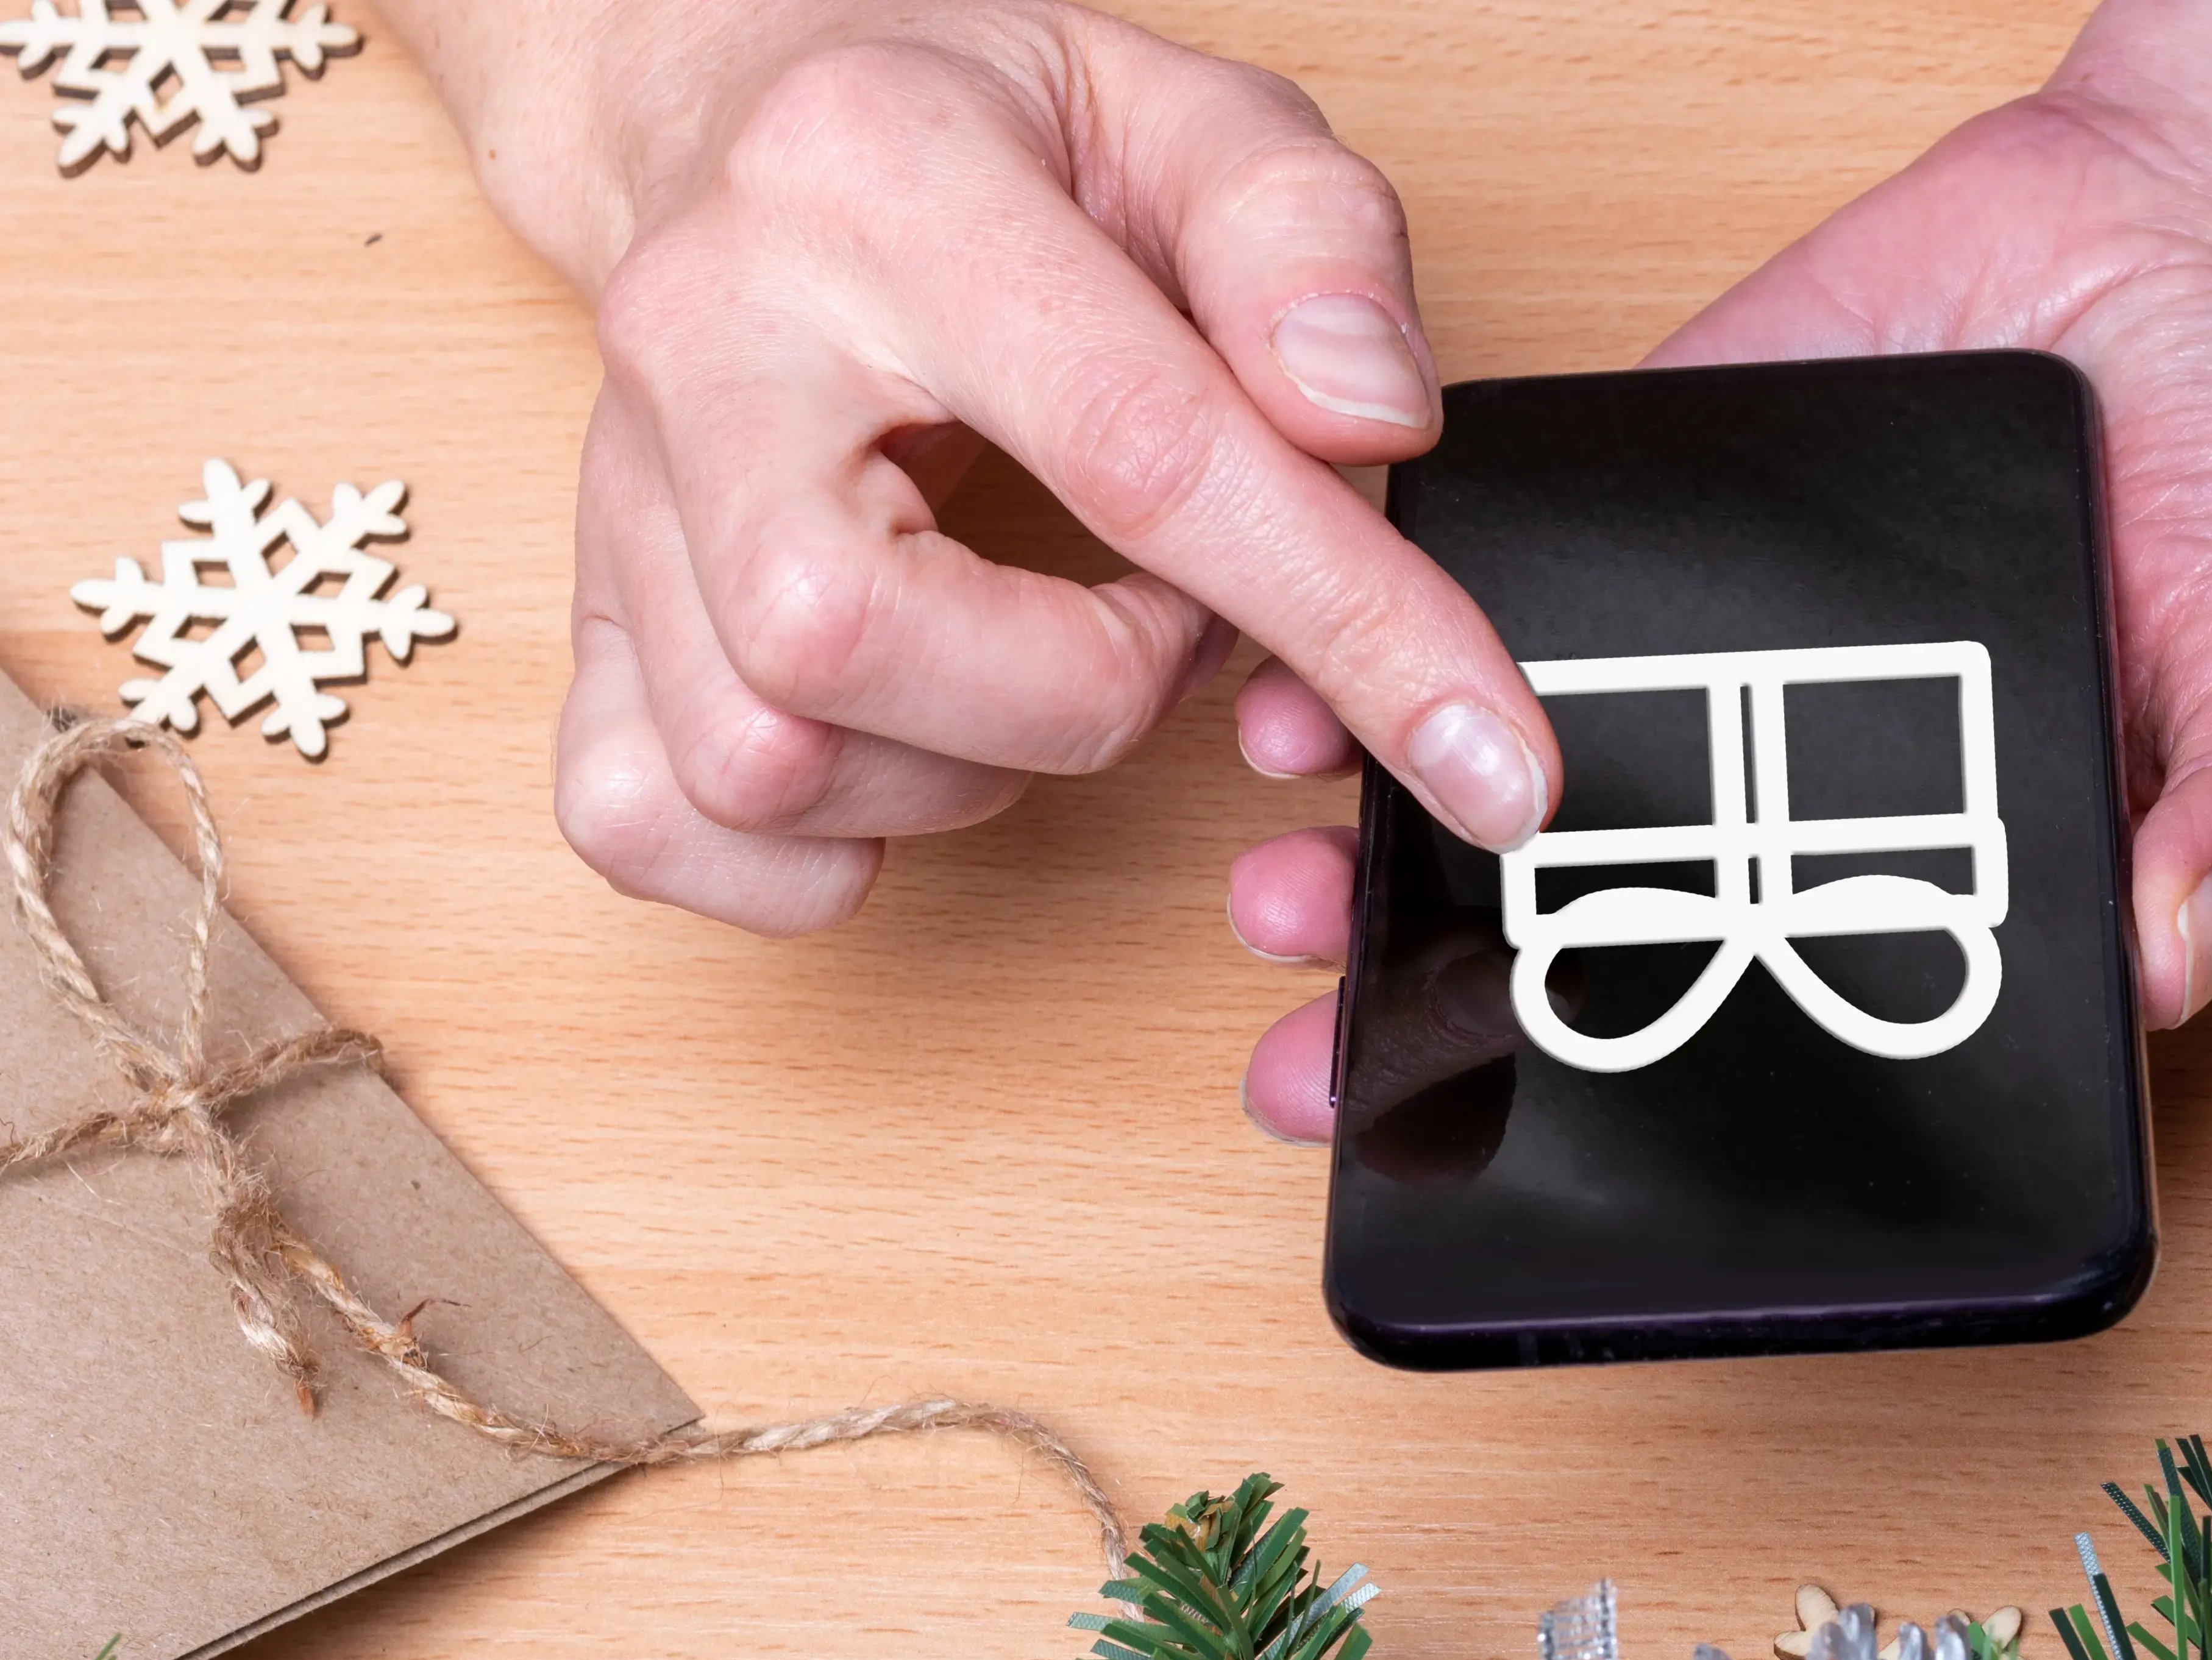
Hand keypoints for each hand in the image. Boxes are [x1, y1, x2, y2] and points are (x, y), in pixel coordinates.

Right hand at [384, 0, 1562, 932]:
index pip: (1143, 453)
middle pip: (852, 640)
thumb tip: (1366, 420)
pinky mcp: (584, 623)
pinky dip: (808, 853)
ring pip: (764, 756)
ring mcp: (615, 495)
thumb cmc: (993, 145)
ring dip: (970, 769)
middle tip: (1157, 613)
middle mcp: (706, 339)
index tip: (1491, 756)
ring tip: (1046, 649)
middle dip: (1077, 693)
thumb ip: (1314, 243)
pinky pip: (647, 821)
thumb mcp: (1196, 120)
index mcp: (877, 185)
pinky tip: (920, 750)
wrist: (748, 120)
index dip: (1351, 628)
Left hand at [1225, 0, 2211, 1141]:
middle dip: (1450, 1016)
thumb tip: (2180, 965)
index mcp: (1929, 896)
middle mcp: (1790, 808)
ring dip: (1382, 859)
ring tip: (1299, 893)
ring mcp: (1697, 682)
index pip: (1767, 1056)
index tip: (1516, 1172)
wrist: (2182, 242)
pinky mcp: (1638, 535)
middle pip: (1596, 952)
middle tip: (1336, 1062)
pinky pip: (1481, 600)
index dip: (1637, 1135)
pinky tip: (1289, 697)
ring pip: (1504, 799)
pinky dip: (1373, 639)